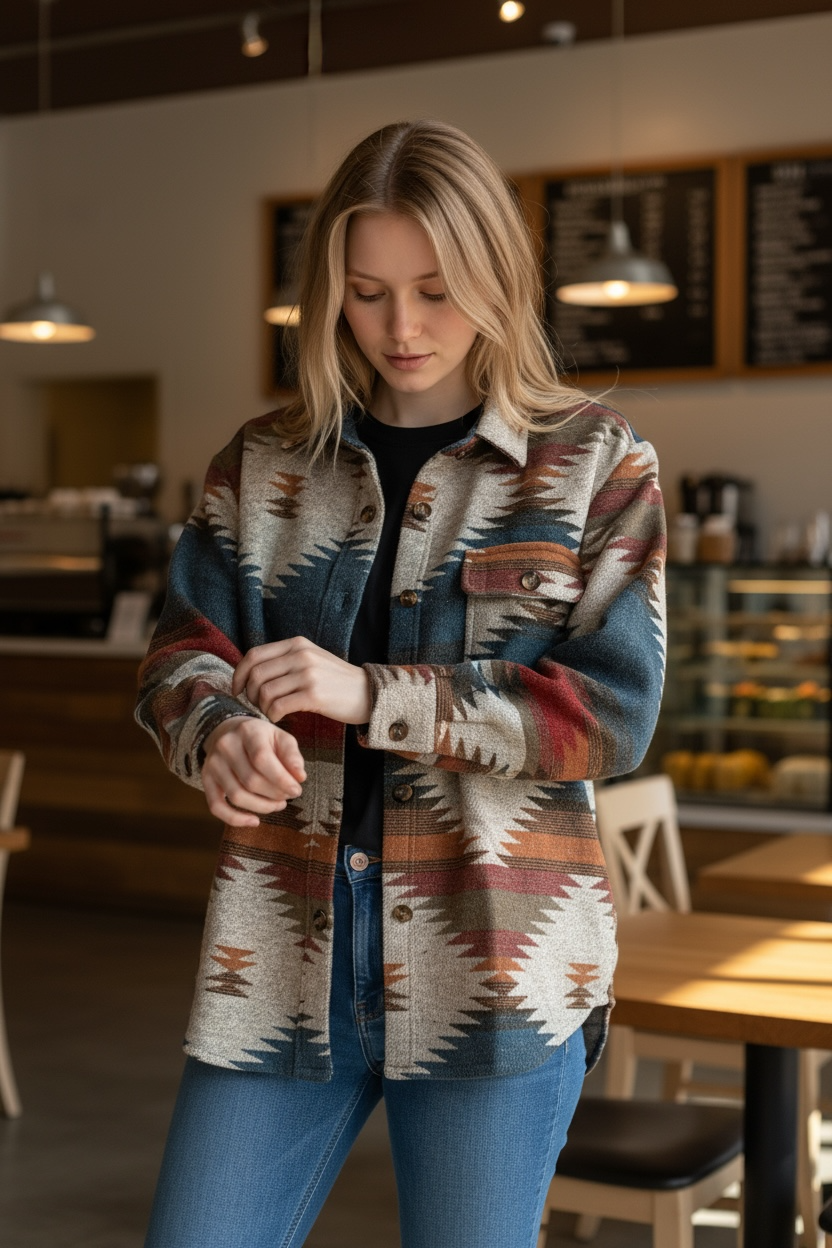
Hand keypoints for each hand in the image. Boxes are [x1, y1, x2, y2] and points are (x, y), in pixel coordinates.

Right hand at [201, 717, 306, 827]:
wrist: (229, 732)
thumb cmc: (261, 739)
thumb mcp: (281, 737)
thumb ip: (292, 756)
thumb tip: (300, 778)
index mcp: (247, 731)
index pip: (262, 759)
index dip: (281, 779)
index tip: (296, 790)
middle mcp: (226, 746)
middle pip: (251, 780)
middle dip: (274, 794)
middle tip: (287, 796)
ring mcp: (213, 764)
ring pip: (236, 796)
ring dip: (261, 807)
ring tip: (277, 805)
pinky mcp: (206, 780)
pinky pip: (216, 806)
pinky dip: (235, 819)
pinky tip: (254, 821)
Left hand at [232, 637, 371, 725]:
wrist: (369, 693)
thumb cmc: (336, 682)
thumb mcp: (312, 660)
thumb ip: (286, 661)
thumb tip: (252, 673)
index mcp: (297, 644)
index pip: (254, 655)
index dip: (239, 674)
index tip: (237, 689)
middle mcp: (301, 655)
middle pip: (256, 675)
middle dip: (249, 694)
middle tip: (255, 706)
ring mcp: (308, 674)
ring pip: (265, 692)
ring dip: (261, 707)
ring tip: (270, 712)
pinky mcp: (314, 694)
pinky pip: (278, 706)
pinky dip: (273, 715)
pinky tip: (279, 718)